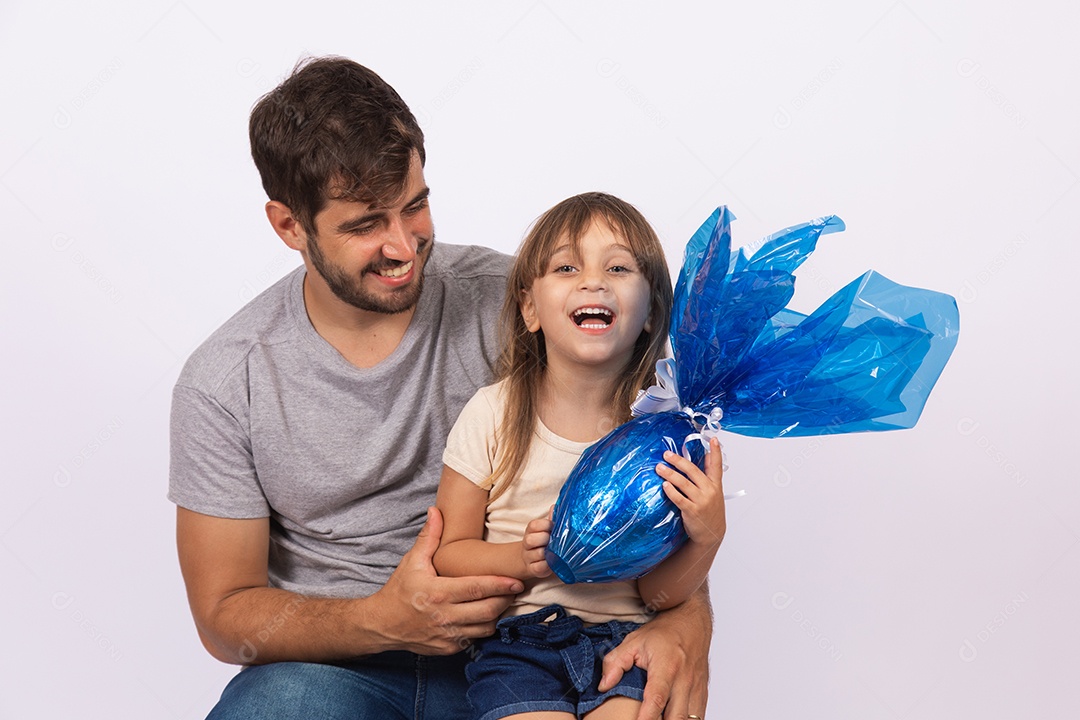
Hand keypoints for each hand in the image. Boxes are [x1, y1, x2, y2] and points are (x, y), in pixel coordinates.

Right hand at [372, 507, 522, 654]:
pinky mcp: (448, 649)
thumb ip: (429, 537)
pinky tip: (484, 615)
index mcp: (439, 592)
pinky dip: (483, 628)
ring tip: (501, 601)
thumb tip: (436, 511)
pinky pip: (475, 639)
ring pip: (486, 628)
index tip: (516, 581)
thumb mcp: (412, 561)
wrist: (382, 624)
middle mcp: (445, 616)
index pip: (478, 588)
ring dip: (498, 615)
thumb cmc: (400, 590)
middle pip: (488, 610)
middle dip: (506, 599)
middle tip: (514, 589)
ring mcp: (448, 635)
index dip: (500, 584)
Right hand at [521, 507, 552, 578]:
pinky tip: (554, 562)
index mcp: (530, 530)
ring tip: (557, 551)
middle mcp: (526, 543)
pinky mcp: (533, 569)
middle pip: (530, 540)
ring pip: (537, 554)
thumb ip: (552, 519)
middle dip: (545, 539)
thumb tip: (555, 507)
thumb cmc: (544, 540)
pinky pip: (539, 568)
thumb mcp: (547, 529)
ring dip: (549, 553)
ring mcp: (528, 557)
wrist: (532, 558)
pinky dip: (548, 565)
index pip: (534, 525)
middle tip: (555, 541)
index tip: (554, 527)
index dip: (546, 525)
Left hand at [598, 589, 711, 719]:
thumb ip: (616, 663)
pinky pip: (698, 716)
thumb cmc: (663, 633)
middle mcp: (684, 680)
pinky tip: (671, 718)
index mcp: (666, 667)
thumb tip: (603, 686)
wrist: (691, 621)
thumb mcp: (634, 641)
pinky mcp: (702, 693)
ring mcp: (696, 688)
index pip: (656, 698)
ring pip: (690, 719)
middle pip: (676, 716)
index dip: (646, 717)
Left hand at [656, 437, 725, 546]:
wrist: (711, 533)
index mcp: (715, 485)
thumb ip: (709, 474)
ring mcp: (701, 501)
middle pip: (693, 471)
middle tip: (667, 455)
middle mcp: (709, 491)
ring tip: (659, 468)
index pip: (716, 465)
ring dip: (670, 474)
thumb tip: (705, 456)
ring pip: (684, 483)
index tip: (713, 440)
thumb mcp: (714, 492)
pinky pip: (679, 499)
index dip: (715, 452)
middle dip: (678, 461)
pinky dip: (671, 491)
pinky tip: (664, 485)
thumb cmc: (710, 511)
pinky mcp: (692, 511)